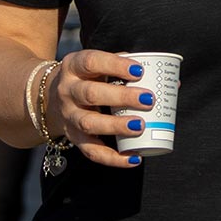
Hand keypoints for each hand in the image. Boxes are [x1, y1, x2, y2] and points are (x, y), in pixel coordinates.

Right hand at [47, 51, 152, 168]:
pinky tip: (133, 158)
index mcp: (75, 66)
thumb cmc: (87, 77)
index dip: (115, 65)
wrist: (47, 96)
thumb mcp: (98, 65)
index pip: (92, 62)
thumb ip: (129, 69)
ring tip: (140, 126)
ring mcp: (69, 116)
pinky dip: (113, 158)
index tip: (140, 71)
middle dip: (121, 98)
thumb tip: (173, 83)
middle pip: (91, 94)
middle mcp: (68, 91)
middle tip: (148, 99)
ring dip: (116, 126)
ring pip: (89, 123)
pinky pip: (91, 151)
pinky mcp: (73, 137)